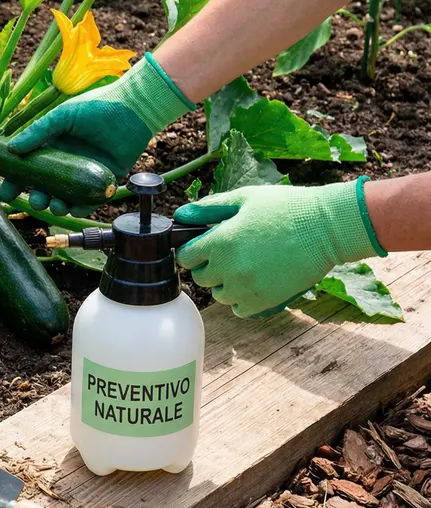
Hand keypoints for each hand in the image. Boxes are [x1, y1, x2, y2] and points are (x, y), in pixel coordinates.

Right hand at [3, 55, 193, 214]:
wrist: (132, 111)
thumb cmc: (96, 108)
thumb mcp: (62, 116)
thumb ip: (37, 132)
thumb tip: (11, 149)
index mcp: (51, 147)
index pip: (27, 169)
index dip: (15, 181)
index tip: (7, 191)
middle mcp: (64, 163)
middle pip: (44, 188)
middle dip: (36, 198)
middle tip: (37, 200)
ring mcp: (82, 175)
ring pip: (63, 199)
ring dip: (55, 206)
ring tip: (56, 204)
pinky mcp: (102, 183)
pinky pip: (87, 202)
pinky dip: (78, 208)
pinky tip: (72, 207)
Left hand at [173, 180, 384, 318]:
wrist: (327, 228)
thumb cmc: (287, 208)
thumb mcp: (244, 198)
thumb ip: (209, 208)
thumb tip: (180, 215)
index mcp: (219, 242)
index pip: (185, 257)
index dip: (193, 251)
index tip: (205, 247)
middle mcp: (227, 268)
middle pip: (200, 278)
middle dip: (209, 267)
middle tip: (229, 254)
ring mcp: (245, 288)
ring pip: (219, 295)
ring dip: (226, 284)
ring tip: (246, 267)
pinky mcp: (264, 301)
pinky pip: (238, 309)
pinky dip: (242, 299)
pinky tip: (255, 282)